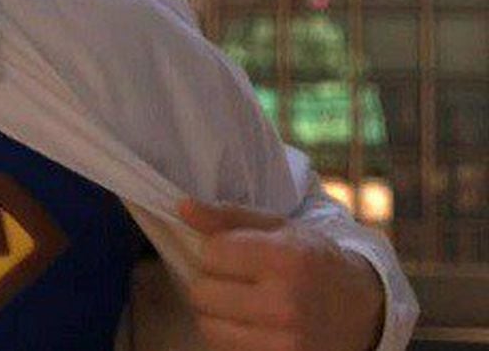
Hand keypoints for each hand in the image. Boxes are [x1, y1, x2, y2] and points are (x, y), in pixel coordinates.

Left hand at [179, 198, 384, 350]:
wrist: (362, 311)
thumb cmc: (313, 261)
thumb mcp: (280, 228)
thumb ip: (228, 217)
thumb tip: (183, 208)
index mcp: (286, 259)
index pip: (211, 253)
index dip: (216, 251)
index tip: (234, 254)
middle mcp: (284, 304)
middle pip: (201, 292)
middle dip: (211, 282)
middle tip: (236, 280)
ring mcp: (282, 342)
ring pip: (207, 325)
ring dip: (215, 313)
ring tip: (240, 303)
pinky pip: (223, 348)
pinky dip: (228, 335)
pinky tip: (249, 324)